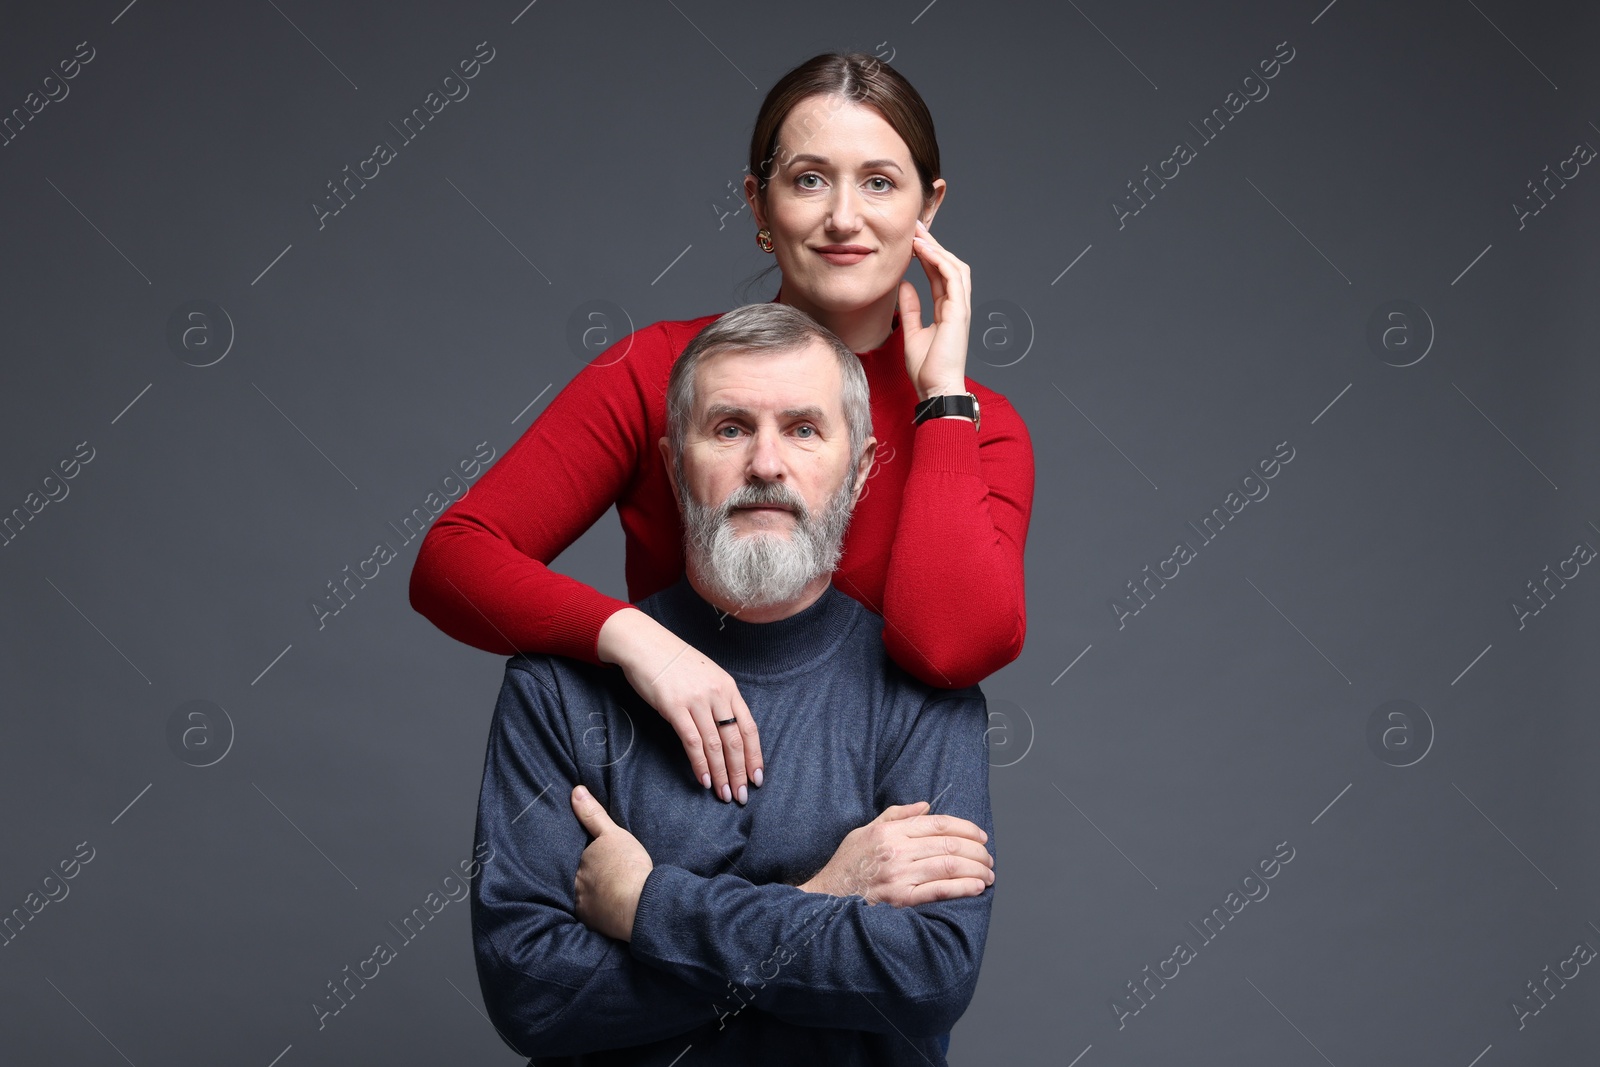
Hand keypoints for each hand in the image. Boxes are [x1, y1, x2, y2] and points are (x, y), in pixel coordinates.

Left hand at [571, 785, 652, 941]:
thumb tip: (575, 791)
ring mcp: (582, 904)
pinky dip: (595, 912)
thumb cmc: (628, 867)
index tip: (592, 858)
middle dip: (581, 876)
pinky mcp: (591, 922)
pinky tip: (603, 911)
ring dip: (587, 894)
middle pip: (575, 876)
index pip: (576, 856)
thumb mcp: (613, 834)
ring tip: (599, 894)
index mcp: (581, 860)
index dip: (584, 856)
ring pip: (581, 895)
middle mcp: (575, 883)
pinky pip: (589, 915)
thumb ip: (593, 814)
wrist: (638, 904)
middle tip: (596, 876)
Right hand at [597, 608, 763, 804]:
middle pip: (735, 740)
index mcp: (728, 687)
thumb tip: (728, 732)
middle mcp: (717, 694)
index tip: (757, 777)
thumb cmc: (675, 662)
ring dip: (721, 773)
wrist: (645, 645)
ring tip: (724, 794)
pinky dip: (700, 764)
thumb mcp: (707, 676)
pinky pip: (692, 741)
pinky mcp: (674, 707)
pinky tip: (704, 780)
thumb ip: (720, 700)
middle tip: (741, 796)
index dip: (755, 755)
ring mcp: (696, 700)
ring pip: (715, 744)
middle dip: (740, 772)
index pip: (749, 728)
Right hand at [797, 801, 993, 906]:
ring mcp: (899, 876)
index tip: (980, 835)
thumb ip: (896, 815)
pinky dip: (962, 888)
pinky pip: (939, 891)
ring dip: (975, 869)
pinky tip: (976, 887)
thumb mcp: (864, 831)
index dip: (965, 827)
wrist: (826, 898)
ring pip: (948, 866)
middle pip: (948, 844)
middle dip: (976, 850)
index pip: (937, 823)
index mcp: (889, 831)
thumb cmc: (847, 865)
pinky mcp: (901, 900)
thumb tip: (926, 806)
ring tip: (988, 873)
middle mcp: (896, 851)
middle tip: (989, 857)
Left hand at [899, 218, 972, 401]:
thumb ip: (910, 308)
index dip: (927, 255)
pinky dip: (939, 261)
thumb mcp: (912, 332)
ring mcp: (960, 308)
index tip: (912, 240)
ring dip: (937, 248)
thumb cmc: (927, 369)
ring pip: (954, 267)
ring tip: (918, 234)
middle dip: (934, 244)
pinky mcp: (959, 313)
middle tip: (916, 227)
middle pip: (949, 265)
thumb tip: (904, 286)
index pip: (939, 275)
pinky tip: (924, 250)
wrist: (936, 389)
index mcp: (947, 310)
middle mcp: (957, 306)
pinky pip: (953, 278)